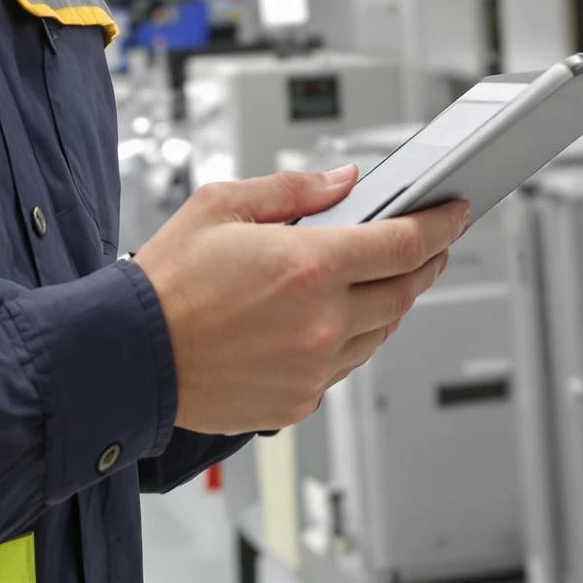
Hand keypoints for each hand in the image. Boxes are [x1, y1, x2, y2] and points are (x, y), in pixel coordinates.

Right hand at [133, 166, 468, 434]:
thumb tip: (345, 181)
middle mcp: (321, 323)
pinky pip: (346, 367)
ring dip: (394, 300)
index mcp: (309, 267)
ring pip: (381, 331)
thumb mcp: (223, 205)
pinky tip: (341, 318)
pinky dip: (355, 338)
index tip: (455, 212)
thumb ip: (294, 189)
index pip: (402, 243)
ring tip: (390, 276)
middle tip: (433, 242)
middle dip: (428, 262)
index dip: (440, 224)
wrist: (127, 357)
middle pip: (404, 291)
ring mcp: (313, 368)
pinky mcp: (298, 402)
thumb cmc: (165, 282)